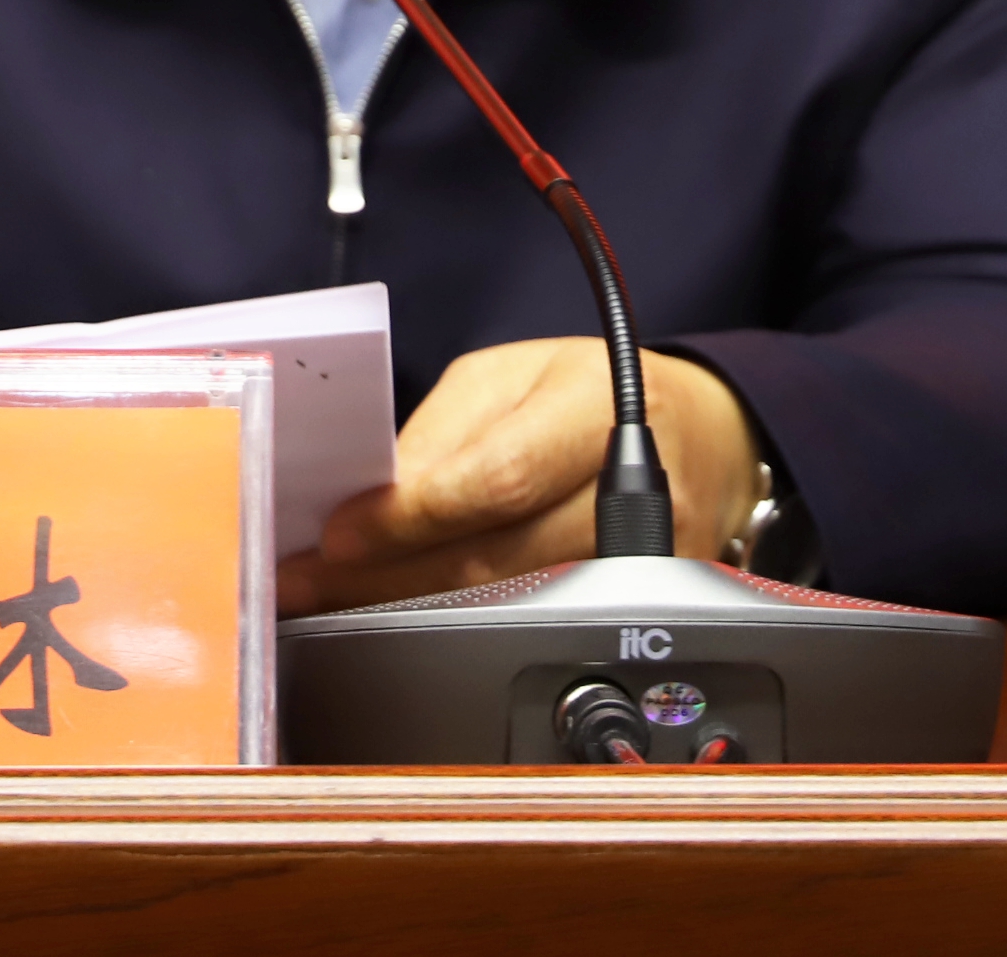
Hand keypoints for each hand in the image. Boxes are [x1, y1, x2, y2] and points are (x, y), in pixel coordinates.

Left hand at [278, 340, 761, 616]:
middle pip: (498, 559)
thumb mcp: (509, 377)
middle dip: (388, 577)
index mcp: (598, 407)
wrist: (699, 435)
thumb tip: (373, 500)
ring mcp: (652, 562)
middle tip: (308, 585)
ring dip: (412, 610)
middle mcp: (635, 490)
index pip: (497, 478)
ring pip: (511, 607)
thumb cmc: (585, 395)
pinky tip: (406, 621)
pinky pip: (538, 628)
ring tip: (336, 607)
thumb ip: (444, 434)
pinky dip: (462, 628)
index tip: (338, 536)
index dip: (410, 515)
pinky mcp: (650, 612)